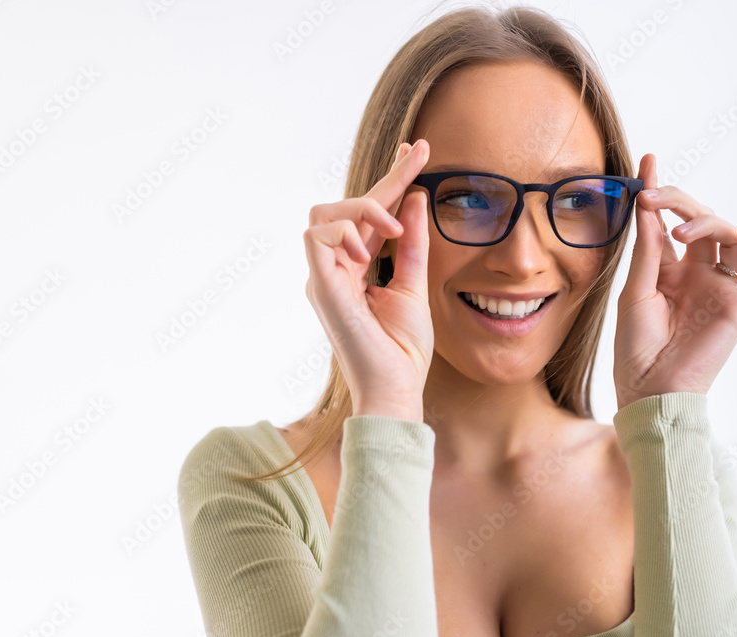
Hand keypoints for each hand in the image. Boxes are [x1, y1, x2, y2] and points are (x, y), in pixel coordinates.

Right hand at [303, 139, 431, 418]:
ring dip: (362, 210)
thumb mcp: (414, 285)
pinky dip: (346, 233)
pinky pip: (316, 235)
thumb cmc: (403, 349)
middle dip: (385, 180)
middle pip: (345, 205)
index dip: (392, 178)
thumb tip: (416, 200)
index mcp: (354, 269)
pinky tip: (369, 253)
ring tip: (390, 233)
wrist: (396, 387)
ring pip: (324, 213)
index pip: (369, 214)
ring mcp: (323, 277)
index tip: (417, 148)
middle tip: (419, 161)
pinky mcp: (320, 286)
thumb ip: (411, 244)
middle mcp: (333, 269)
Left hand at [612, 154, 736, 410]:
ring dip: (710, 222)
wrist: (650, 392)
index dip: (660, 193)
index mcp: (668, 271)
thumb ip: (647, 250)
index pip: (668, 223)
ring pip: (731, 239)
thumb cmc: (635, 349)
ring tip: (683, 228)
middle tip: (655, 196)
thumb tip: (647, 204)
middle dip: (680, 202)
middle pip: (702, 223)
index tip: (646, 162)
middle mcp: (698, 275)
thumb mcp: (634, 291)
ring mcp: (722, 290)